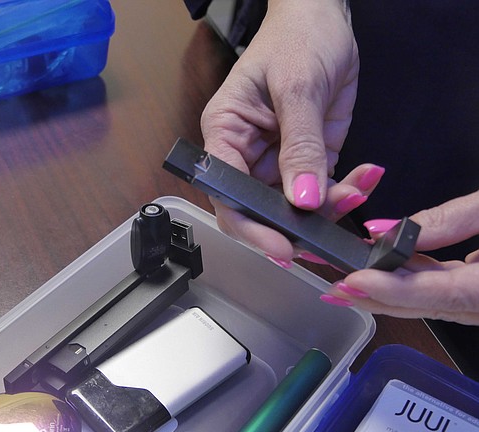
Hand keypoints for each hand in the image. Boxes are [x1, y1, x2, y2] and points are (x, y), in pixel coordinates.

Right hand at [201, 0, 358, 260]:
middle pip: (258, 212)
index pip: (226, 195)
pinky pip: (324, 192)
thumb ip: (300, 146)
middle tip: (324, 242)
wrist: (323, 18)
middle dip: (293, 228)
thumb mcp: (297, 88)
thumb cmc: (296, 40)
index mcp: (225, 136)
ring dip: (327, 211)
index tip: (281, 248)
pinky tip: (366, 179)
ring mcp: (278, 162)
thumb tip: (301, 200)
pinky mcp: (310, 161)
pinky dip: (347, 193)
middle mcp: (246, 156)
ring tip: (358, 190)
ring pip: (295, 210)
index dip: (249, 227)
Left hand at [322, 190, 478, 324]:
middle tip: (336, 289)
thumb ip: (451, 219)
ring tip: (347, 282)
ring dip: (388, 290)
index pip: (440, 294)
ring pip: (430, 300)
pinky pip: (441, 290)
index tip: (356, 281)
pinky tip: (381, 270)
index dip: (393, 290)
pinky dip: (411, 279)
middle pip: (426, 305)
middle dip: (376, 297)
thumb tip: (393, 231)